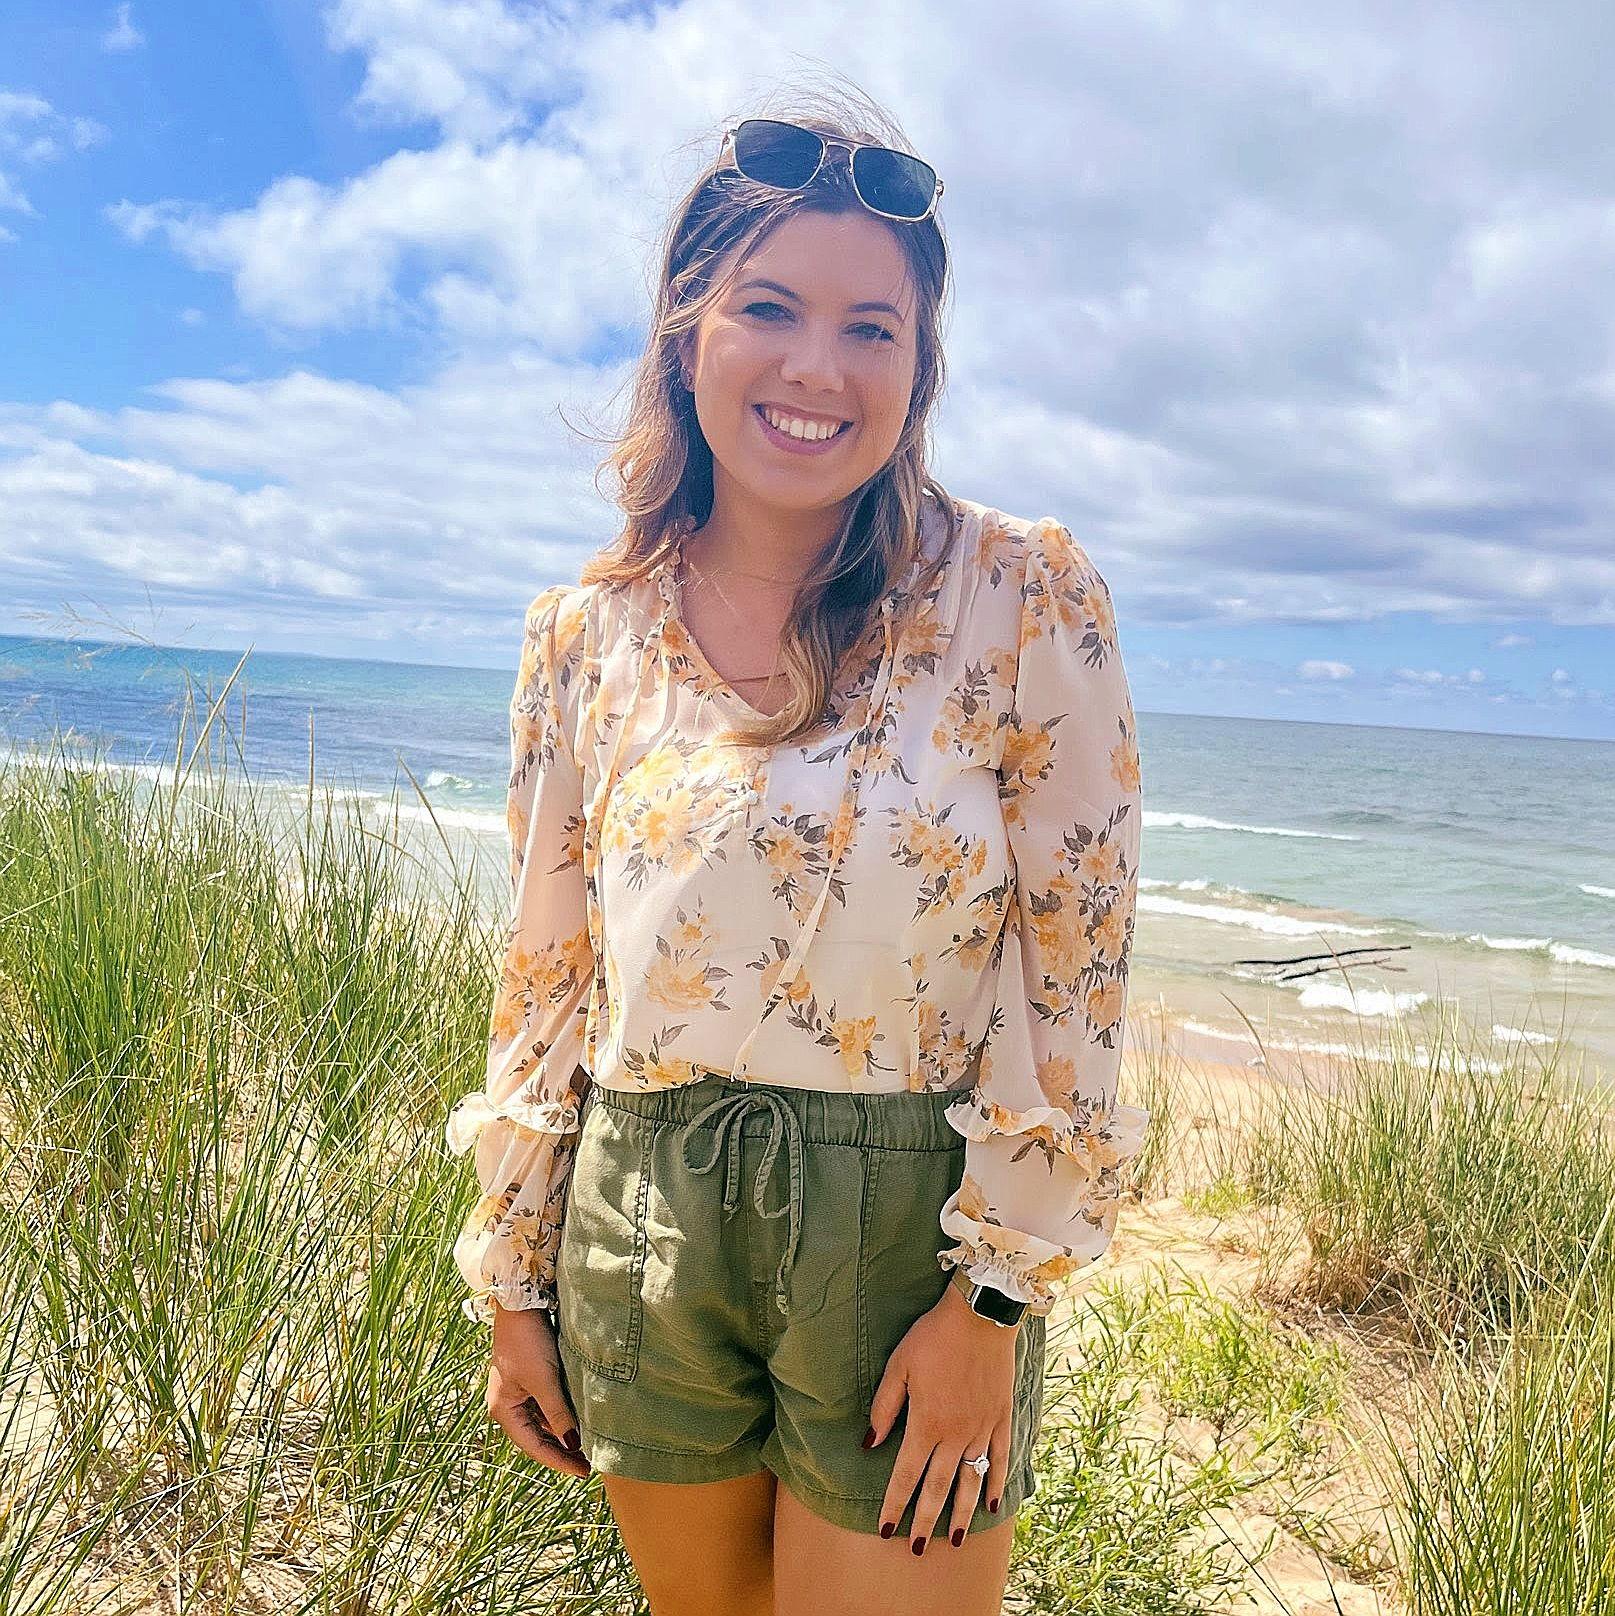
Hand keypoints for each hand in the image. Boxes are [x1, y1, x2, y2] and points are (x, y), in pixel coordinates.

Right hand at [486, 1301, 591, 1477]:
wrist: (520, 1302)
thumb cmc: (527, 1341)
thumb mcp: (544, 1380)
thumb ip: (558, 1414)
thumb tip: (573, 1444)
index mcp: (503, 1410)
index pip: (533, 1447)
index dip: (559, 1461)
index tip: (584, 1472)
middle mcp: (508, 1405)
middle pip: (537, 1437)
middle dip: (562, 1451)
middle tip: (590, 1463)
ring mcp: (518, 1391)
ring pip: (543, 1422)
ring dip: (564, 1433)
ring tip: (589, 1444)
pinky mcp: (530, 1378)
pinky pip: (546, 1405)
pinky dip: (562, 1415)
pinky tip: (580, 1418)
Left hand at [864, 1278, 1019, 1551]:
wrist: (978, 1316)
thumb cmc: (932, 1337)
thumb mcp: (898, 1366)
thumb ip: (884, 1407)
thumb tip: (869, 1444)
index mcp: (926, 1424)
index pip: (905, 1476)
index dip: (895, 1505)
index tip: (886, 1529)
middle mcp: (955, 1435)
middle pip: (938, 1488)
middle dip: (925, 1520)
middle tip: (917, 1548)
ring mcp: (982, 1430)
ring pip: (971, 1482)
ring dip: (962, 1514)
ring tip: (956, 1539)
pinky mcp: (1002, 1419)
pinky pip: (1000, 1460)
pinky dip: (997, 1484)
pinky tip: (992, 1504)